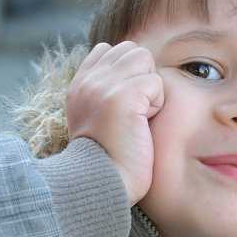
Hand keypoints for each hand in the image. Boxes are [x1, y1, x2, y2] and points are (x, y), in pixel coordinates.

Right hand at [66, 41, 163, 205]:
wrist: (99, 187)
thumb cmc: (108, 163)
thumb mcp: (96, 119)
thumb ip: (106, 92)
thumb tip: (134, 77)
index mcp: (79, 85)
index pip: (109, 50)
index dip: (127, 72)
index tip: (127, 105)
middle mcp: (87, 81)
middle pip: (131, 51)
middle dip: (142, 77)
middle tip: (135, 113)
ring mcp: (102, 86)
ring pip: (144, 59)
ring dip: (151, 88)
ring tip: (139, 117)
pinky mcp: (121, 97)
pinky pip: (156, 82)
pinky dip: (157, 105)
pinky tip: (142, 127)